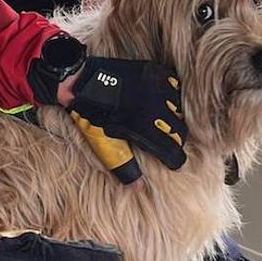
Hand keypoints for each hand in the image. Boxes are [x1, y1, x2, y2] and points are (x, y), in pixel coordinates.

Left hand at [58, 58, 187, 170]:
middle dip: (174, 140)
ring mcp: (156, 88)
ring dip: (173, 117)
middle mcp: (155, 108)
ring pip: (179, 108)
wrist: (81, 81)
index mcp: (144, 128)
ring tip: (163, 120)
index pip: (174, 152)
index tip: (173, 162)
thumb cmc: (91, 115)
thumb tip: (139, 188)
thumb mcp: (104, 144)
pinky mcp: (154, 72)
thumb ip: (124, 166)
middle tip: (166, 141)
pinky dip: (171, 94)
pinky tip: (162, 100)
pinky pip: (174, 85)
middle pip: (180, 131)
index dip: (175, 161)